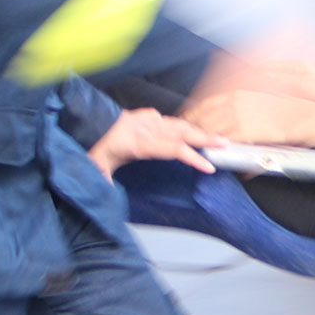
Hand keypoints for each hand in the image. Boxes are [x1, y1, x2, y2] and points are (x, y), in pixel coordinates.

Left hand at [88, 106, 219, 178]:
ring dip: (199, 131)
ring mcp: (149, 120)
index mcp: (139, 142)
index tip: (210, 167)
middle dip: (207, 139)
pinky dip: (185, 126)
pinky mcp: (148, 116)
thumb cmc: (94, 145)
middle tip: (227, 144)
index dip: (193, 157)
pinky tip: (193, 132)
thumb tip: (108, 198)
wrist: (87, 121)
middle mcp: (148, 128)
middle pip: (183, 132)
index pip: (173, 149)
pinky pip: (171, 120)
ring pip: (179, 124)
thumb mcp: (97, 167)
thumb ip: (104, 182)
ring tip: (218, 138)